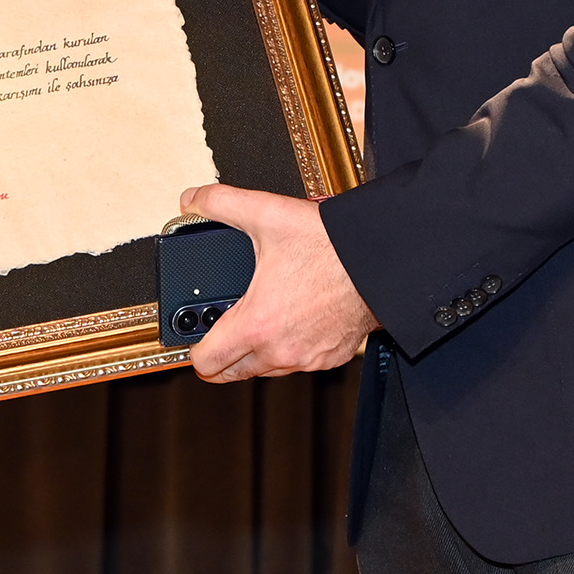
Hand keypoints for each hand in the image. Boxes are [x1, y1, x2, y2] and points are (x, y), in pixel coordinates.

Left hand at [178, 183, 377, 381]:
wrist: (381, 260)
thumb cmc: (331, 244)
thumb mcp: (267, 213)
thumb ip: (221, 203)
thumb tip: (192, 199)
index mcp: (257, 324)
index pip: (206, 362)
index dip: (193, 347)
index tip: (195, 333)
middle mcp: (280, 350)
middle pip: (232, 374)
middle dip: (222, 352)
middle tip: (221, 326)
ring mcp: (307, 358)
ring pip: (266, 369)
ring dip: (256, 350)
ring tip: (257, 314)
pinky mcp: (331, 357)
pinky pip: (299, 363)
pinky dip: (290, 347)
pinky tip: (291, 316)